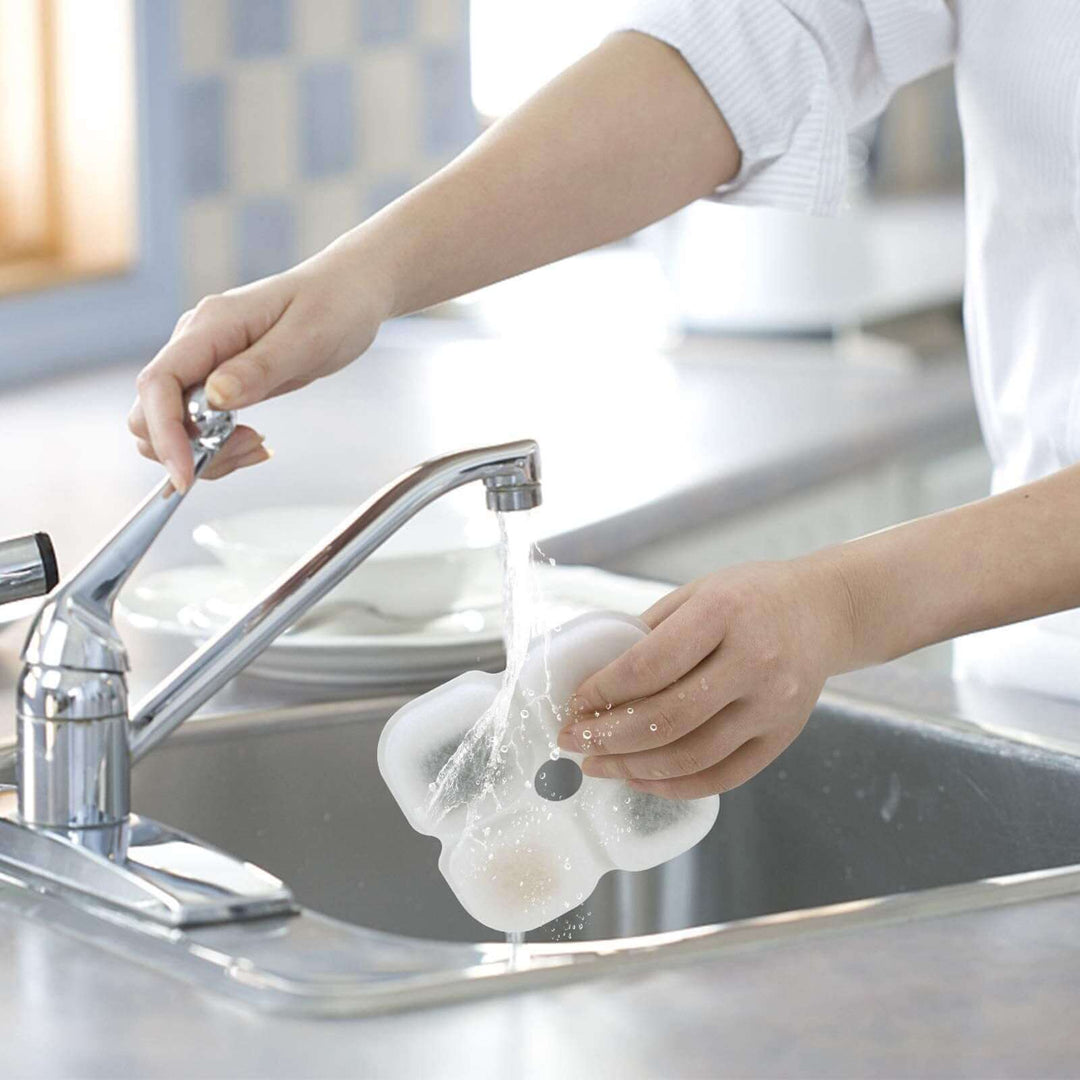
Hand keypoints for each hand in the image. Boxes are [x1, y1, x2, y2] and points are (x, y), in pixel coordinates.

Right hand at [128, 243, 389, 490]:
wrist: (349, 291)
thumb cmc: (334, 306)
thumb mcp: (306, 339)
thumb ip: (259, 368)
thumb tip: (215, 397)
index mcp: (210, 326)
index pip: (158, 383)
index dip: (164, 434)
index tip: (186, 476)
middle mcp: (195, 344)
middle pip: (150, 411)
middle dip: (186, 448)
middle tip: (248, 450)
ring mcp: (203, 363)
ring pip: (172, 425)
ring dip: (205, 452)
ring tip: (259, 446)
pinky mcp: (217, 381)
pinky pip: (198, 425)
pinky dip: (218, 446)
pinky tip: (256, 442)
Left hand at [558, 558, 854, 798]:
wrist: (824, 611)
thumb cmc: (752, 596)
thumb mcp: (698, 592)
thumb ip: (650, 632)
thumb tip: (594, 679)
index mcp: (724, 613)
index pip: (650, 664)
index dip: (603, 690)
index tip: (573, 703)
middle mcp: (754, 661)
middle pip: (667, 717)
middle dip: (608, 737)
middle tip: (572, 743)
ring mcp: (772, 705)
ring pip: (692, 755)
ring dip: (634, 768)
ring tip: (598, 766)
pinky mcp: (783, 736)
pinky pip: (723, 776)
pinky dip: (675, 785)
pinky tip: (641, 778)